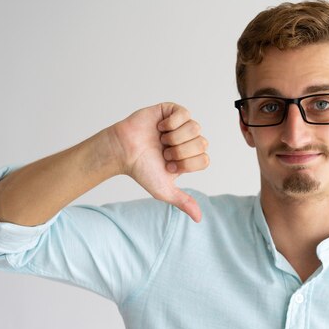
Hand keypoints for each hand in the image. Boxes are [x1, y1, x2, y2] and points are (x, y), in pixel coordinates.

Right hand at [110, 103, 209, 221]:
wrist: (123, 152)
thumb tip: (199, 218)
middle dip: (180, 152)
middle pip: (202, 143)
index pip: (204, 159)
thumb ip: (183, 201)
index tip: (169, 166)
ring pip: (196, 128)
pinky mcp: (171, 110)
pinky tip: (160, 128)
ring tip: (161, 141)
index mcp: (190, 157)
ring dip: (176, 138)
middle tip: (163, 153)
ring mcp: (181, 124)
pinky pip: (185, 113)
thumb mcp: (164, 190)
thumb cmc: (141, 170)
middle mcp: (188, 140)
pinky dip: (172, 123)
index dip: (187, 164)